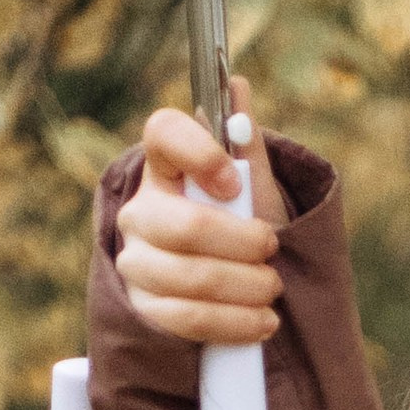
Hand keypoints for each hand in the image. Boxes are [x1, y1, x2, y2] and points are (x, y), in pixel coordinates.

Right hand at [114, 76, 288, 345]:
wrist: (238, 289)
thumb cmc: (243, 228)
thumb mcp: (253, 188)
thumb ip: (245, 144)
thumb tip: (237, 88)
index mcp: (165, 168)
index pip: (163, 133)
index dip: (199, 152)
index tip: (234, 182)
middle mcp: (141, 213)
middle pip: (185, 226)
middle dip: (242, 244)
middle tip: (272, 250)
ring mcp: (136, 262)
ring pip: (191, 278)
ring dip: (246, 287)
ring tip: (272, 289)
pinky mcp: (144, 309)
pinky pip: (187, 317)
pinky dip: (234, 322)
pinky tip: (262, 320)